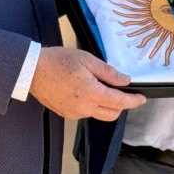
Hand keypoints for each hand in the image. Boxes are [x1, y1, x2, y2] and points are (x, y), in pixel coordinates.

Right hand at [29, 46, 146, 120]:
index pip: (120, 102)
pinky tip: (86, 91)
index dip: (133, 101)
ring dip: (106, 105)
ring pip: (99, 114)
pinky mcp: (67, 113)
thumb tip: (124, 80)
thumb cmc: (57, 61)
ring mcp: (74, 113)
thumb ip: (108, 72)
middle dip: (121, 105)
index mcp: (91, 93)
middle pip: (112, 113)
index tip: (141, 98)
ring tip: (100, 87)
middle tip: (123, 91)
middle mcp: (84, 107)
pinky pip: (86, 113)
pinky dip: (92, 105)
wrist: (32, 70)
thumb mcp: (86, 59)